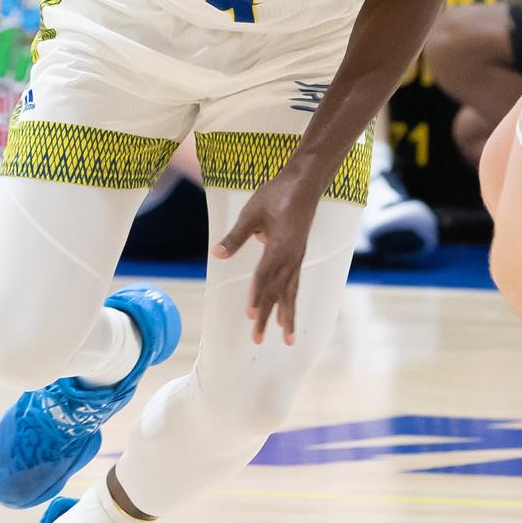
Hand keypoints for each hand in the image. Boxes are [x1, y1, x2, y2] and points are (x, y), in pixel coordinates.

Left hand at [211, 172, 321, 344]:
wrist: (305, 182)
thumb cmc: (277, 193)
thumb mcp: (251, 212)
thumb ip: (235, 236)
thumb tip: (216, 253)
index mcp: (279, 247)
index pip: (264, 277)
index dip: (257, 296)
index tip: (251, 315)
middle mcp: (291, 257)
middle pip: (277, 292)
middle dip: (268, 317)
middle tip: (258, 340)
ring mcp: (297, 257)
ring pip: (290, 293)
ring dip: (287, 316)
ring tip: (287, 339)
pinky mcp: (299, 254)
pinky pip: (295, 283)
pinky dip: (292, 300)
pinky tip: (289, 310)